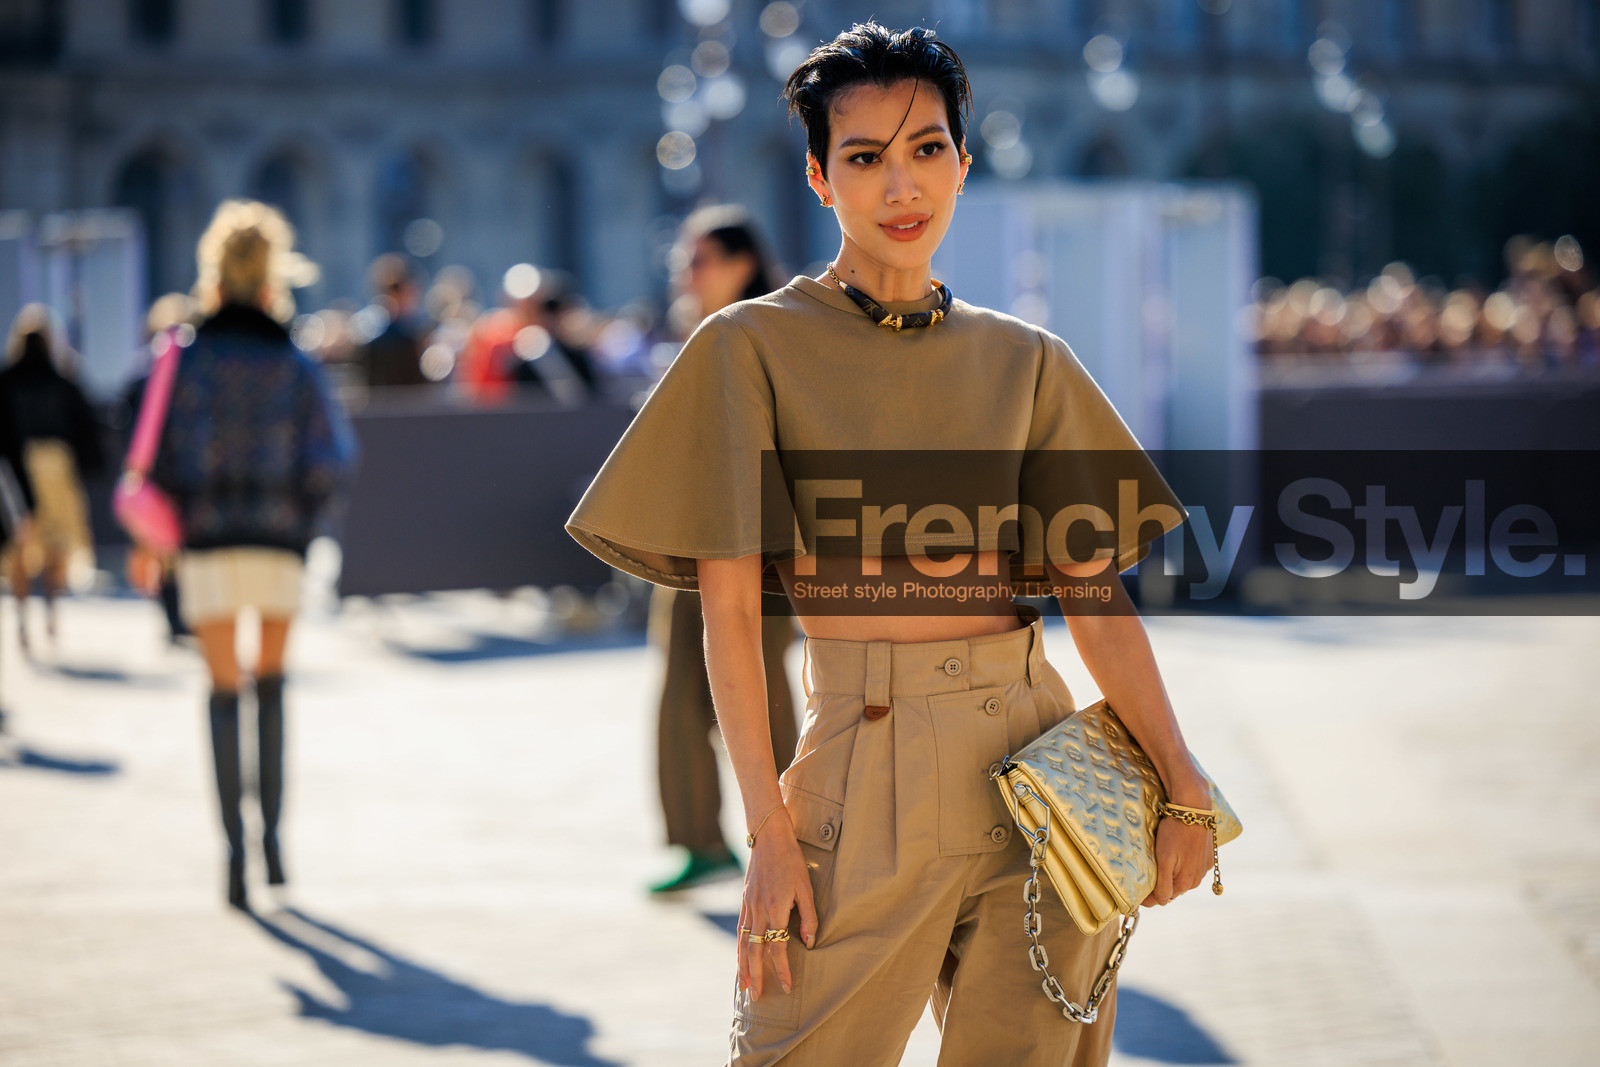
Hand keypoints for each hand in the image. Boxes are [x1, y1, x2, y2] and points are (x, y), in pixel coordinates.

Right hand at [737, 807, 816, 1000]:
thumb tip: (809, 943)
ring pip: (743, 942)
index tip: (786, 986)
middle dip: (756, 975)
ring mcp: (748, 906)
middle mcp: (758, 911)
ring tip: (744, 985)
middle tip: (757, 997)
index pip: (777, 948)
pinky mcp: (744, 900)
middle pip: (754, 951)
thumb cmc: (791, 860)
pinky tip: (740, 956)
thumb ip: (809, 917)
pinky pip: (740, 929)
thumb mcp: (806, 888)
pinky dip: (739, 946)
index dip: (782, 969)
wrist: (769, 837)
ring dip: (743, 966)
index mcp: (775, 909)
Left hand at [1140, 812, 1214, 907]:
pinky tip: (1175, 856)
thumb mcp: (1164, 859)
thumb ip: (1164, 884)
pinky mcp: (1208, 858)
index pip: (1163, 899)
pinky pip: (1192, 868)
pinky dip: (1182, 867)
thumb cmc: (1175, 833)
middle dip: (1160, 888)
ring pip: (1183, 879)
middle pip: (1173, 890)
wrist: (1194, 810)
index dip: (1148, 897)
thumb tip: (1161, 902)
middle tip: (1143, 879)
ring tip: (1158, 866)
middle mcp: (1197, 879)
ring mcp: (1204, 869)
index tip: (1135, 894)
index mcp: (1185, 883)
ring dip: (1171, 877)